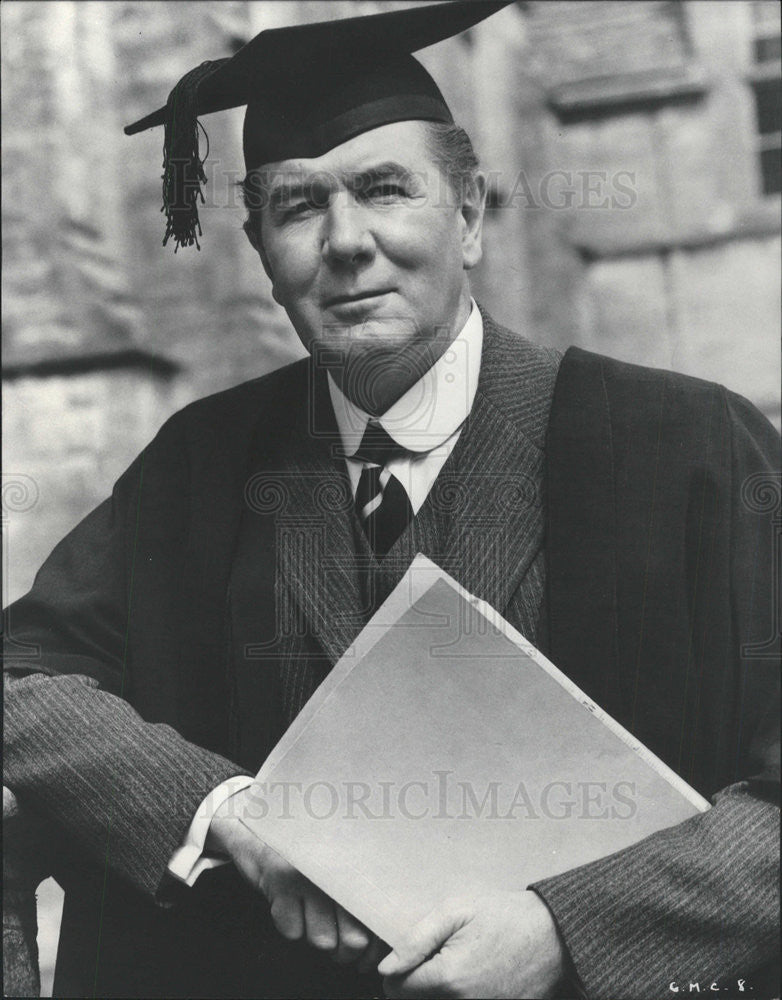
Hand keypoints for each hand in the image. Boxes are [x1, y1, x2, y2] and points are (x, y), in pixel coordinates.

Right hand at [207, 787, 384, 969]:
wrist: (263, 827)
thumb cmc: (308, 853)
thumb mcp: (338, 867)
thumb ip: (358, 896)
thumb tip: (372, 947)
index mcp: (358, 866)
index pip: (376, 923)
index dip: (370, 950)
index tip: (363, 958)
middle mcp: (339, 868)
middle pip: (353, 940)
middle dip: (343, 952)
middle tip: (336, 945)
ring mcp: (311, 873)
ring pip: (322, 940)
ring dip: (313, 934)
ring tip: (309, 913)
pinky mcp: (281, 879)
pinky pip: (291, 930)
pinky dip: (289, 924)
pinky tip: (289, 904)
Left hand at [378, 890, 567, 997]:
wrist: (553, 934)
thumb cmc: (504, 916)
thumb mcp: (456, 910)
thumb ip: (416, 939)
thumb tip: (386, 967)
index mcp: (449, 978)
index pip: (398, 990)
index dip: (397, 971)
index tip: (412, 956)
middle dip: (418, 983)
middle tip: (436, 957)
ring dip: (439, 991)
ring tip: (457, 964)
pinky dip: (463, 995)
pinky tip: (474, 976)